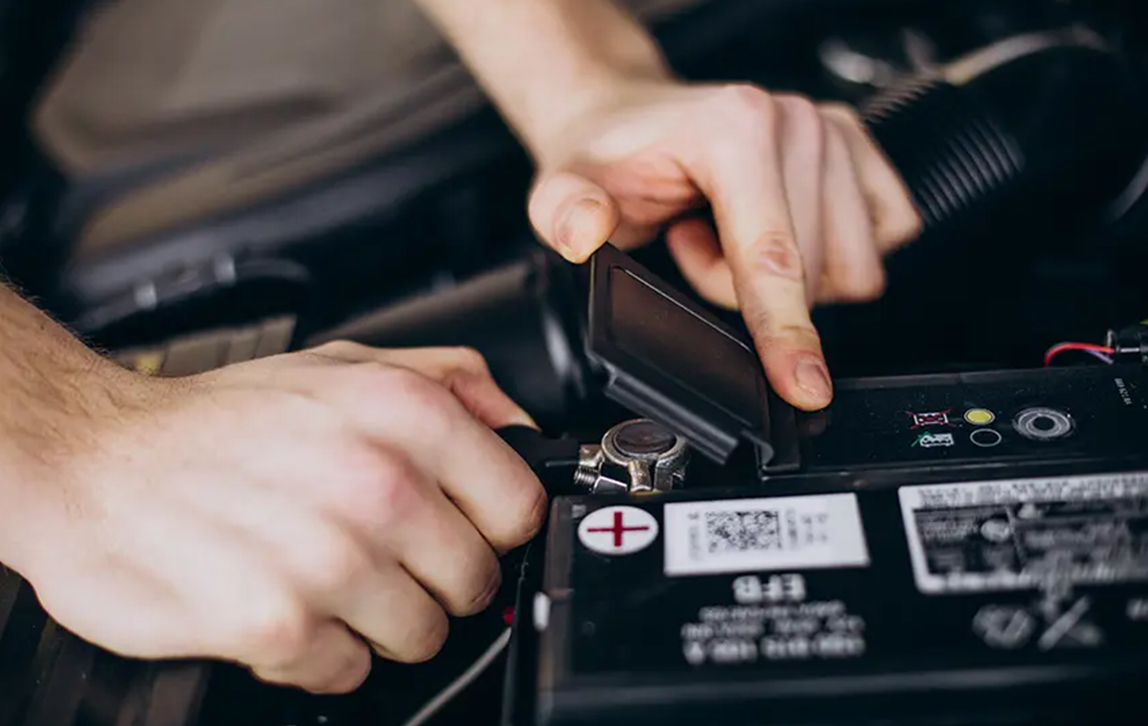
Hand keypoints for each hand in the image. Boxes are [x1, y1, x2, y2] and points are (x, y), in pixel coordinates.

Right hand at [8, 342, 544, 694]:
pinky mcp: (279, 623)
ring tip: (324, 574)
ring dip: (378, 618)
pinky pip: (350, 670)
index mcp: (405, 414)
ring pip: (422, 636)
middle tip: (379, 552)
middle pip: (475, 581)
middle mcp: (377, 483)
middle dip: (434, 577)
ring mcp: (330, 559)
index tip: (462, 527)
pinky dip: (321, 650)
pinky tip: (285, 601)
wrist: (93, 458)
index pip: (520, 507)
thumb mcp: (345, 363)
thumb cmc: (220, 420)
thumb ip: (451, 382)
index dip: (492, 526)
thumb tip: (521, 427)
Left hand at [527, 81, 921, 409]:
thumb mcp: (563, 187)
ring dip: (787, 276)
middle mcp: (796, 122)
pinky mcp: (860, 150)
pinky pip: (880, 241)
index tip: (804, 387)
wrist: (627, 117)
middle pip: (812, 275)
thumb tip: (585, 230)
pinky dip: (827, 258)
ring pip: (850, 267)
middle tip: (690, 245)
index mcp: (736, 128)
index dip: (785, 332)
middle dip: (745, 290)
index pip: (773, 257)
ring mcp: (834, 131)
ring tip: (725, 235)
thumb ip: (565, 212)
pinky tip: (772, 230)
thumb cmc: (607, 156)